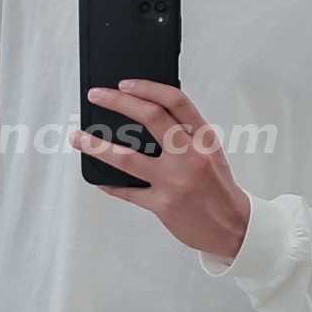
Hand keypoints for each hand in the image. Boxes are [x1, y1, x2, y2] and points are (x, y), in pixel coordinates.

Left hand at [70, 80, 251, 259]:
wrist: (234, 228)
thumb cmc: (218, 188)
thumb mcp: (210, 153)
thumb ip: (185, 134)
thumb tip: (145, 114)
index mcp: (204, 139)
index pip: (176, 101)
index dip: (148, 87)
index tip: (125, 83)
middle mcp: (190, 155)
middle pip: (150, 118)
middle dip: (118, 102)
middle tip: (96, 95)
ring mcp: (175, 181)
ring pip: (127, 157)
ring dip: (96, 145)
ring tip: (78, 137)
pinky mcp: (163, 205)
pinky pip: (128, 191)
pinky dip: (110, 184)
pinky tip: (99, 179)